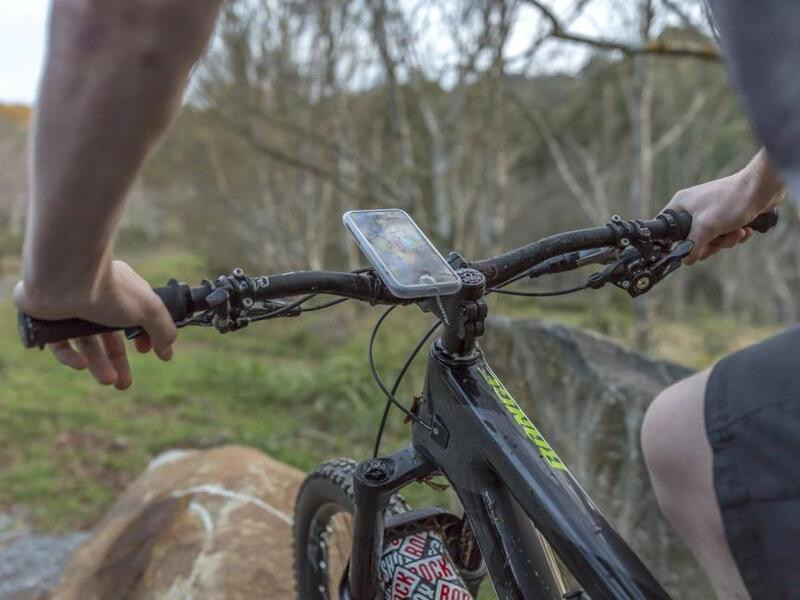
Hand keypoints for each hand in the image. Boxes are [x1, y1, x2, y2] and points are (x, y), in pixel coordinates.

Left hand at [13, 260, 176, 389]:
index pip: (133, 317)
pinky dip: (70, 357)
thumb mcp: (150, 311)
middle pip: (108, 336)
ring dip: (98, 364)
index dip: (141, 337)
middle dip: (118, 362)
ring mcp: (70, 308)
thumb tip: (167, 351)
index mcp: (120, 290)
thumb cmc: (111, 291)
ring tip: (108, 381)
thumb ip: (164, 331)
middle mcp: (95, 298)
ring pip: (85, 343)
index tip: (147, 352)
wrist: (66, 281)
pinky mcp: (48, 319)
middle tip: (123, 385)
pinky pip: (59, 344)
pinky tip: (81, 365)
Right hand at [664, 165, 783, 265]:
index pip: (667, 230)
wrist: (763, 188)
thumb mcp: (706, 227)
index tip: (690, 248)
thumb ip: (692, 246)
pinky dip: (734, 235)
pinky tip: (744, 229)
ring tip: (738, 231)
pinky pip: (723, 235)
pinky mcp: (725, 216)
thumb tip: (686, 260)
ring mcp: (709, 213)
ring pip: (710, 240)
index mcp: (681, 205)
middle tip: (719, 239)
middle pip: (691, 240)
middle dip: (710, 244)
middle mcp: (692, 209)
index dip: (675, 242)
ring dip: (726, 240)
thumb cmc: (731, 201)